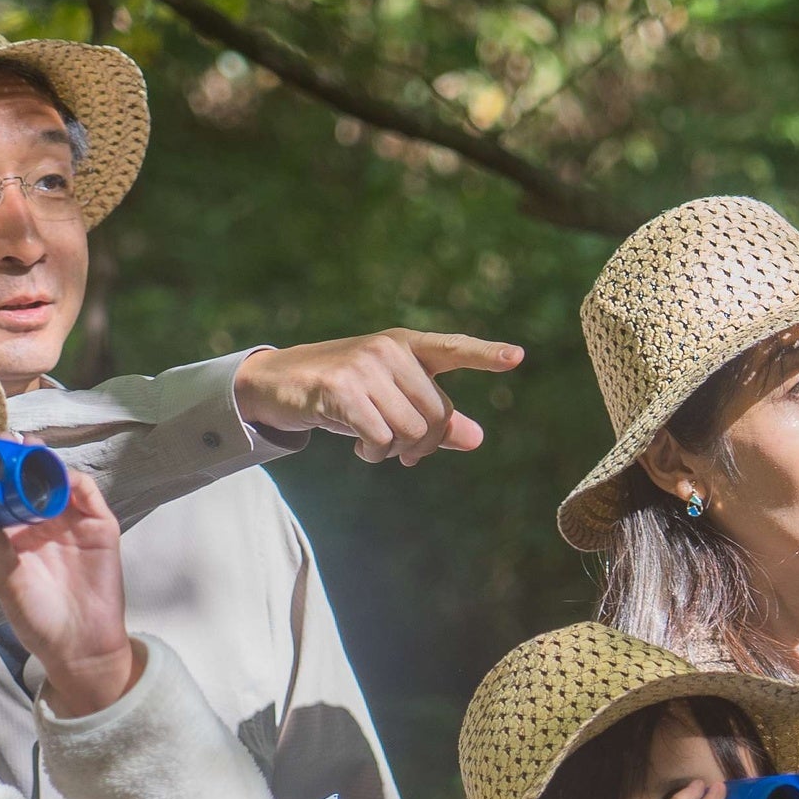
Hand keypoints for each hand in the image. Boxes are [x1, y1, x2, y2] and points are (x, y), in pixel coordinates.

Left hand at [0, 467, 144, 714]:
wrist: (78, 646)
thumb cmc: (38, 619)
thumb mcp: (8, 582)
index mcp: (17, 536)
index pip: (3, 495)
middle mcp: (45, 524)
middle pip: (32, 481)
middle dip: (18, 460)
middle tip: (3, 442)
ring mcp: (73, 523)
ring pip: (59, 482)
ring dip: (45, 463)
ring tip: (28, 450)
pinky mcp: (100, 527)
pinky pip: (89, 495)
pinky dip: (75, 479)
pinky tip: (59, 474)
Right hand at [234, 329, 525, 462]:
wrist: (280, 382)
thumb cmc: (345, 393)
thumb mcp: (392, 401)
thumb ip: (435, 418)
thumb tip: (477, 438)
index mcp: (407, 345)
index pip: (454, 349)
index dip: (486, 355)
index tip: (518, 357)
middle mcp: (389, 349)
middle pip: (436, 416)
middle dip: (423, 445)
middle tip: (401, 451)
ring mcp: (365, 366)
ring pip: (410, 431)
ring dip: (394, 451)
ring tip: (374, 443)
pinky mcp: (341, 389)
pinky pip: (380, 438)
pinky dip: (374, 452)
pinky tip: (361, 447)